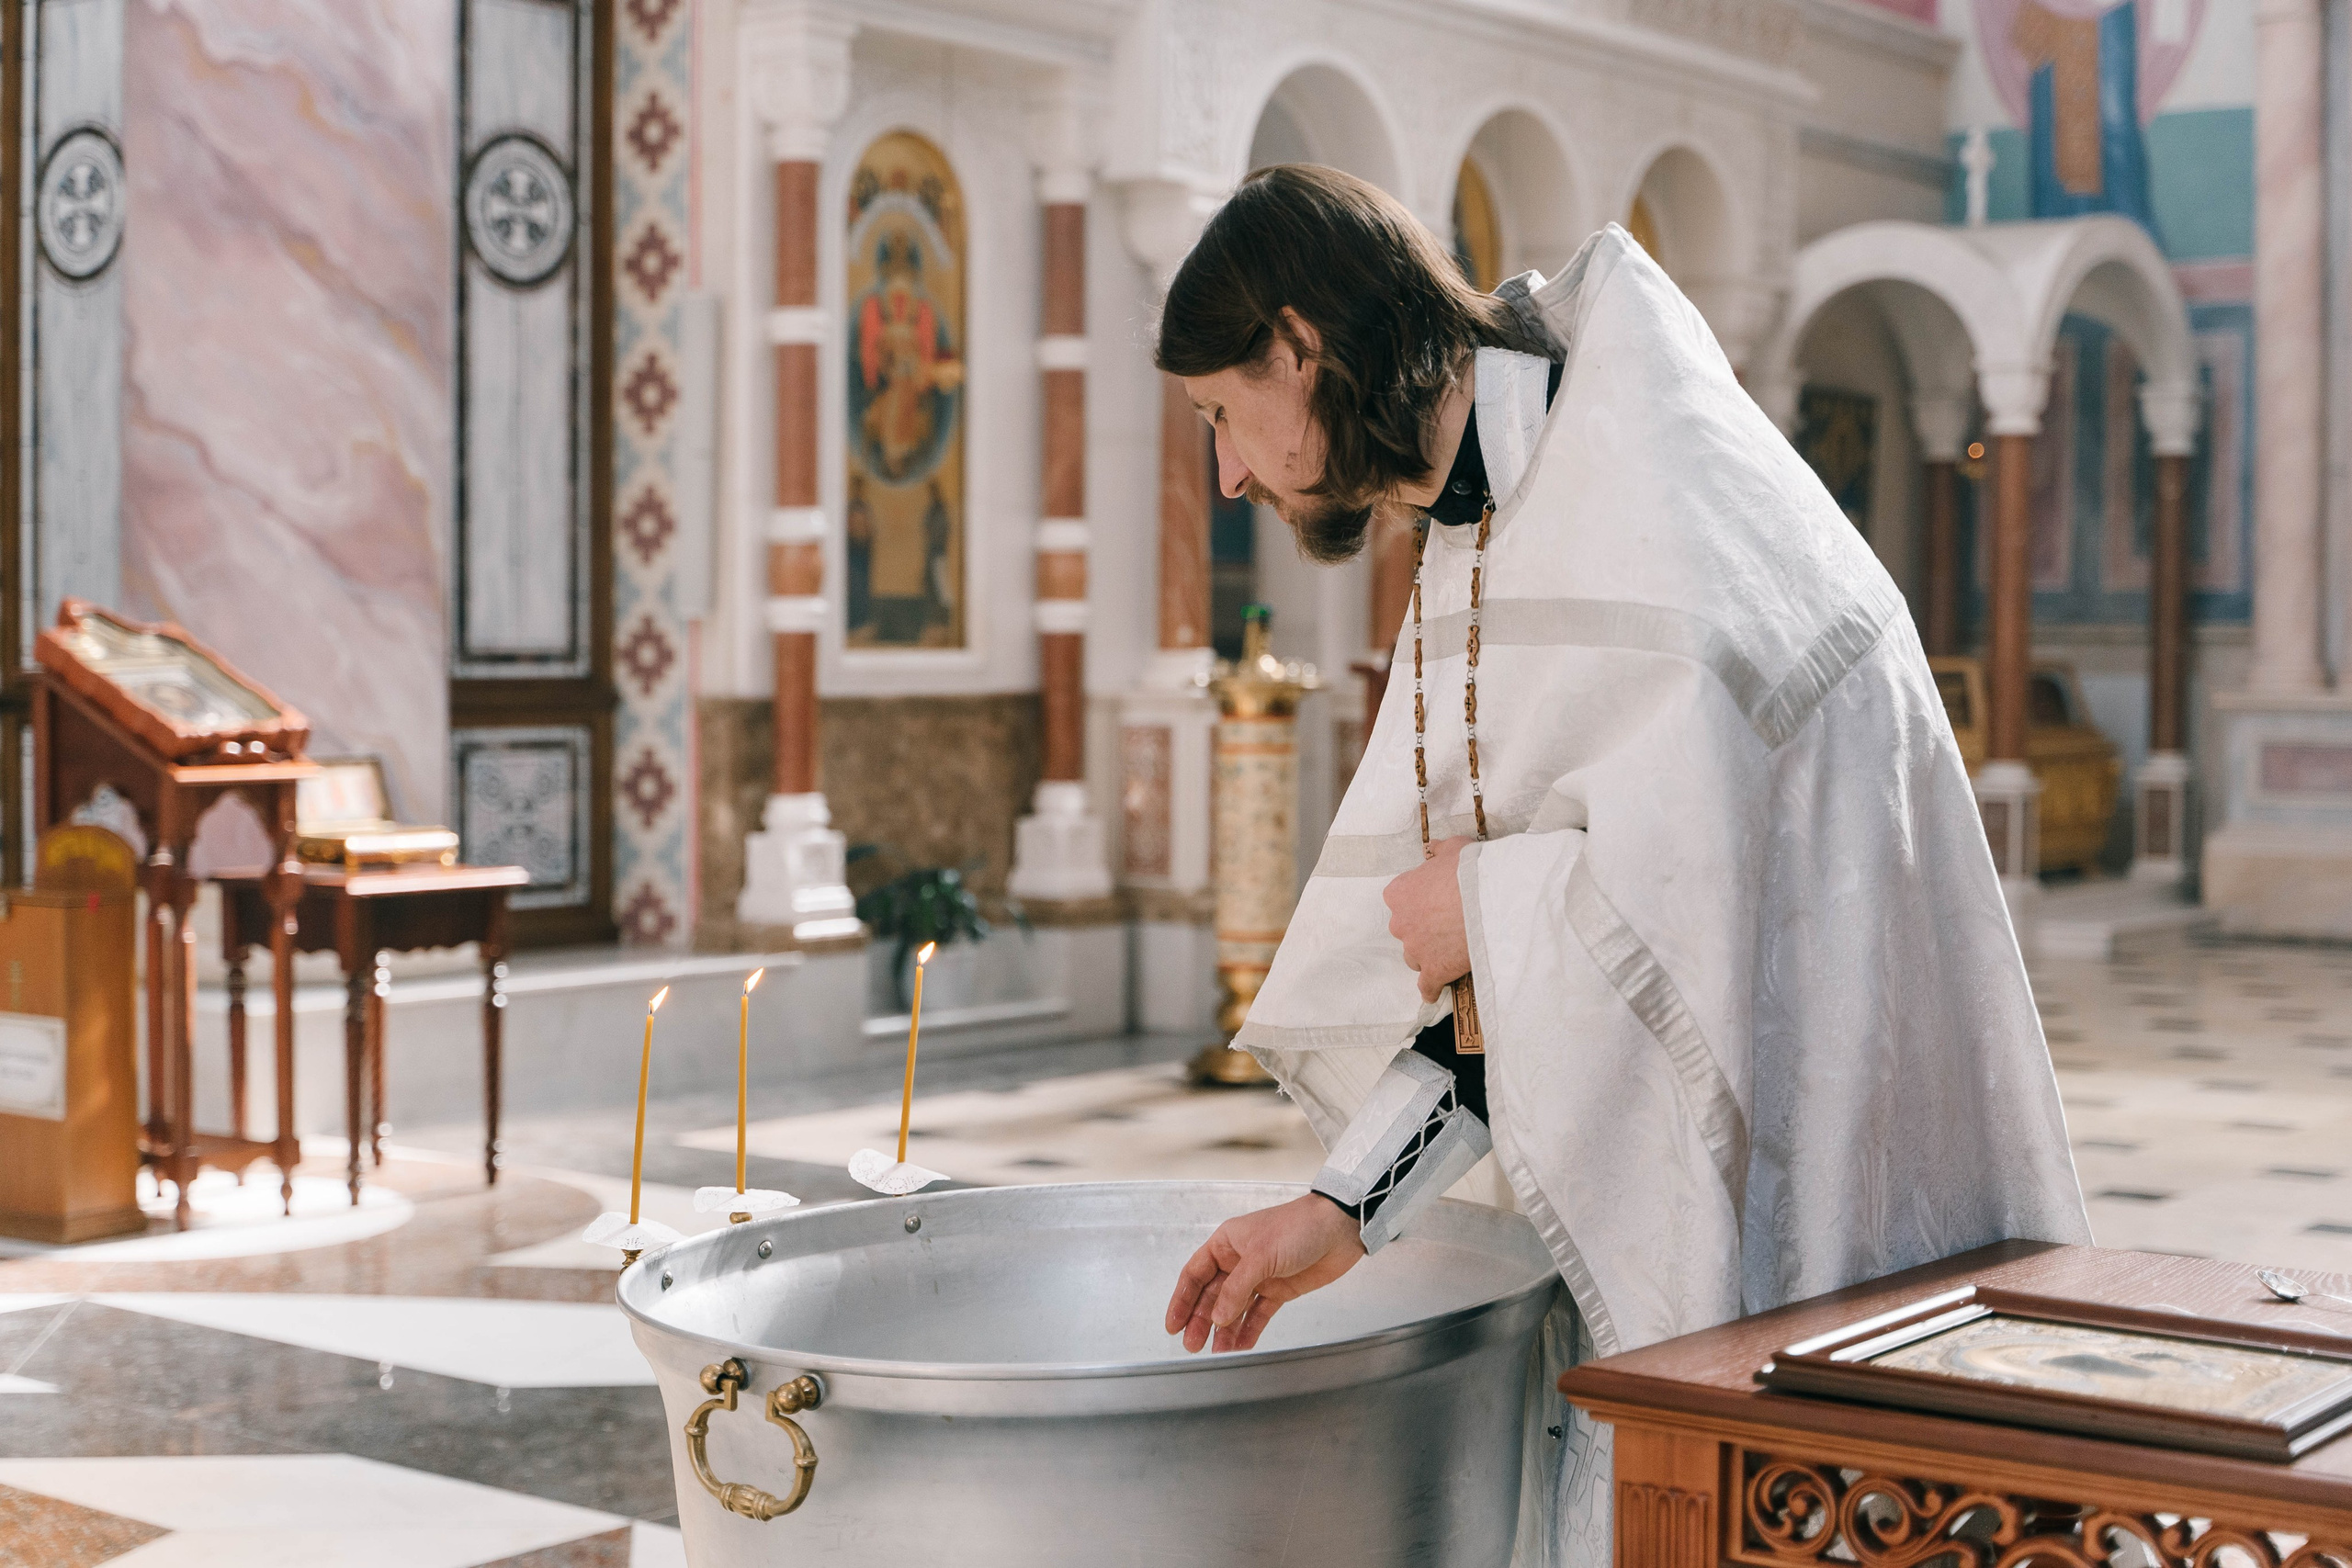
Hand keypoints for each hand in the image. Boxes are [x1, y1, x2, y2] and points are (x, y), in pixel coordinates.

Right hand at [1163, 1195, 1365, 1352]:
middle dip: (1201, 1321)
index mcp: (1227, 1243)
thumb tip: (1217, 1318)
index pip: (1195, 1274)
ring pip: (1234, 1309)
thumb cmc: (1297, 1228)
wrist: (1339, 1229)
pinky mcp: (1279, 1291)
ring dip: (1224, 1330)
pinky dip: (1249, 1331)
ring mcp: (1260, 1278)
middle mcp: (1239, 1261)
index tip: (1173, 1325)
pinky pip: (1258, 1315)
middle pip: (1212, 1295)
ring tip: (1217, 1353)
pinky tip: (1240, 1347)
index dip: (1181, 1299)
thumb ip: (1237, 1288)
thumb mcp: (1261, 1255)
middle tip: (1192, 1346)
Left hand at [1384, 835, 1473, 1001]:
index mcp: (1399, 893)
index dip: (1420, 901)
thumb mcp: (1454, 849)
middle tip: (1449, 924)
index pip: (1400, 899)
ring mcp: (1416, 949)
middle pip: (1407, 930)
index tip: (1436, 900)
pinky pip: (1427, 985)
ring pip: (1415, 957)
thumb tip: (1434, 849)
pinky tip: (1434, 991)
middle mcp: (1401, 923)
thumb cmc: (1470, 870)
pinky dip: (1431, 988)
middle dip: (1423, 929)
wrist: (1490, 898)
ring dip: (1429, 954)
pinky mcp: (1434, 971)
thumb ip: (1439, 851)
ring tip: (1451, 951)